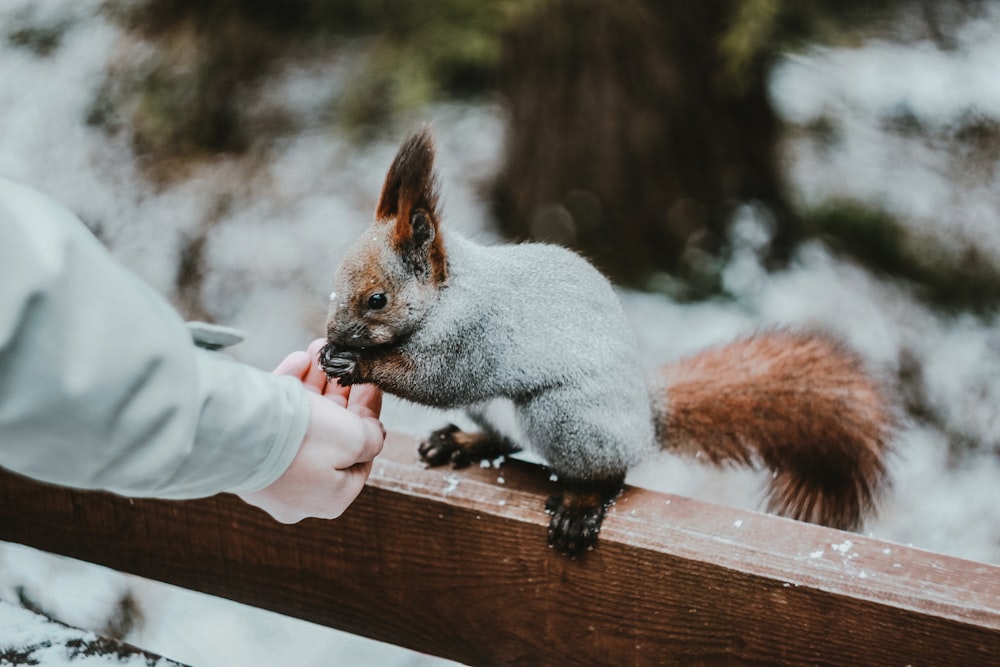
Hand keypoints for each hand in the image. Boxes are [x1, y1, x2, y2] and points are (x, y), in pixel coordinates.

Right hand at [239, 339, 385, 522]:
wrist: (232, 431)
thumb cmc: (300, 442)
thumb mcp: (354, 438)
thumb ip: (371, 437)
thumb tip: (373, 434)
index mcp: (331, 498)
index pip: (362, 457)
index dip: (368, 417)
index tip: (369, 385)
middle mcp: (300, 492)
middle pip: (330, 437)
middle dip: (338, 393)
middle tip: (344, 364)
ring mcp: (271, 473)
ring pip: (302, 424)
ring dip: (314, 385)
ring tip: (321, 352)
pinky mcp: (245, 452)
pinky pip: (274, 419)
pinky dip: (288, 389)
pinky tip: (299, 360)